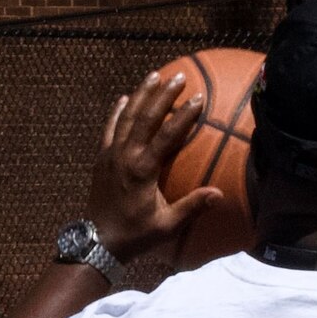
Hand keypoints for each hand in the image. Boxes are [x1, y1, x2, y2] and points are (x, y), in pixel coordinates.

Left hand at [83, 67, 211, 264]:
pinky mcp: (101, 159)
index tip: (198, 98)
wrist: (97, 241)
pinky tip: (123, 99)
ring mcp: (110, 155)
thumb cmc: (135, 235)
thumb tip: (218, 194)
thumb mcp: (166, 225)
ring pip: (126, 117)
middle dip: (162, 95)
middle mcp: (125, 156)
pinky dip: (116, 112)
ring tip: (153, 76)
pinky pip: (109, 129)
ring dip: (140, 95)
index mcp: (142, 170)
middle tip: (179, 76)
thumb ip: (192, 207)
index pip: (166, 135)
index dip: (183, 115)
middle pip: (145, 117)